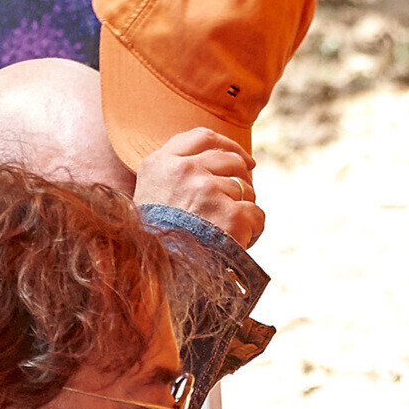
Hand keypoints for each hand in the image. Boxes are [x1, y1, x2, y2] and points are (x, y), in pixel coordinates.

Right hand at [134, 127, 264, 249]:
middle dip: (241, 179)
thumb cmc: (156, 239)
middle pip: (230, 161)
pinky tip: (242, 241)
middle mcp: (184, 170)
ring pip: (244, 189)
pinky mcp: (229, 214)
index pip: (202, 137)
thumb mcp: (152, 196)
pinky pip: (256, 213)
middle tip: (240, 202)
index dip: (228, 145)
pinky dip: (254, 229)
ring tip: (230, 231)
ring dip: (244, 209)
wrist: (158, 271)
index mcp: (160, 163)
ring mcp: (207, 190)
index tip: (244, 159)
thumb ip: (175, 175)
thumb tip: (217, 164)